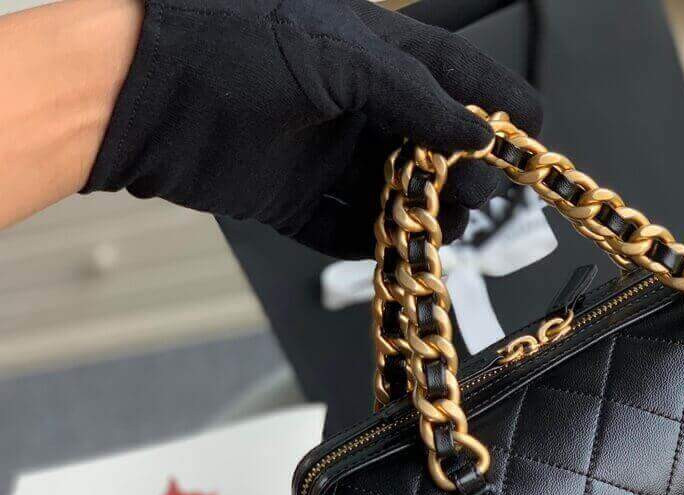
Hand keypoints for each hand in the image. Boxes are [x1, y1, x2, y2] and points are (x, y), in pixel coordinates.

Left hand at [84, 0, 540, 257]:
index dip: (496, 101)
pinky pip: (341, 228)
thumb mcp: (339, 57)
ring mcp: (321, 151)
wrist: (138, 88)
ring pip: (391, 192)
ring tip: (439, 228)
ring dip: (420, 213)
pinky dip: (369, 242)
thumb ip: (415, 97)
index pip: (453, 73)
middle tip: (480, 199)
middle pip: (428, 145)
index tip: (531, 133)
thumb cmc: (234, 42)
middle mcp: (352, 102)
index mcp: (371, 50)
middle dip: (460, 174)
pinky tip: (393, 250)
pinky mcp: (289, 196)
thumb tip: (479, 135)